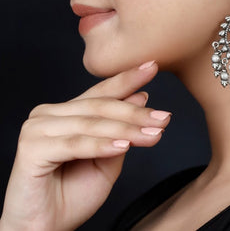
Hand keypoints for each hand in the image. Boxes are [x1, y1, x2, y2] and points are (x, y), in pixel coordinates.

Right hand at [0, 61, 170, 230]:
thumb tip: (141, 97)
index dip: (127, 79)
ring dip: (126, 130)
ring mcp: (37, 129)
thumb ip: (120, 131)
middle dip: (135, 112)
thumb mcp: (107, 160)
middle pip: (99, 106)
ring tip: (153, 134)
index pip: (100, 92)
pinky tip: (124, 146)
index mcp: (64, 112)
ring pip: (91, 124)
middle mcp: (48, 114)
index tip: (152, 67)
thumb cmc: (72, 197)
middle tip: (163, 116)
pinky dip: (101, 145)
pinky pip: (75, 143)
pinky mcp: (31, 149)